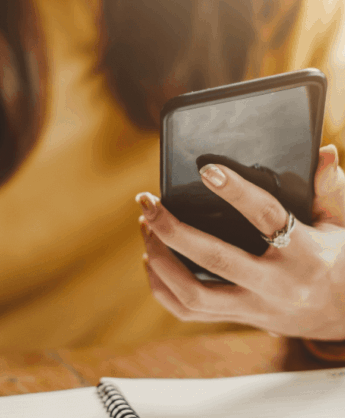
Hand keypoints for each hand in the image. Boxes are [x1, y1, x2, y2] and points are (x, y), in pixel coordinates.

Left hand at [136, 145, 344, 339]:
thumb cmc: (341, 262)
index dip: (235, 192)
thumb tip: (322, 152)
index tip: (205, 170)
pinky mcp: (239, 319)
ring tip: (146, 227)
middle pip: (214, 259)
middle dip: (172, 229)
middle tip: (147, 201)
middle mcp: (276, 285)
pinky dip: (163, 287)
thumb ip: (332, 189)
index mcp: (306, 254)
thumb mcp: (343, 224)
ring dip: (160, 259)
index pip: (266, 217)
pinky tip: (151, 260)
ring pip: (193, 294)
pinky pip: (189, 312)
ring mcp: (254, 308)